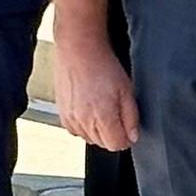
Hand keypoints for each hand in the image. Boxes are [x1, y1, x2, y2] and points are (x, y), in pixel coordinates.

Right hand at [56, 31, 138, 152]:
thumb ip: (131, 117)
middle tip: (116, 112)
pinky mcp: (63, 114)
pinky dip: (84, 125)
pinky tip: (89, 108)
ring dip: (98, 130)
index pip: (116, 145)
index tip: (128, 128)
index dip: (126, 138)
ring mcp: (71, 119)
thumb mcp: (127, 90)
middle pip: (103, 144)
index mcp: (102, 117)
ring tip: (101, 107)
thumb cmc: (102, 65)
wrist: (78, 50)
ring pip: (89, 139)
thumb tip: (133, 136)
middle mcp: (84, 121)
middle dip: (113, 134)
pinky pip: (76, 131)